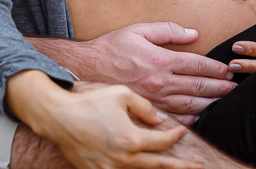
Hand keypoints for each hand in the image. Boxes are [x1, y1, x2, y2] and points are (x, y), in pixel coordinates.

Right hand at [8, 72, 200, 168]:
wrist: (57, 116)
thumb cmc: (89, 101)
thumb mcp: (121, 94)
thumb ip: (145, 107)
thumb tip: (161, 120)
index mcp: (131, 140)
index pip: (163, 142)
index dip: (175, 136)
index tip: (182, 131)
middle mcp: (122, 159)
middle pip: (159, 166)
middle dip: (180, 167)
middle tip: (199, 168)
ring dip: (158, 168)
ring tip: (174, 167)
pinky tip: (143, 165)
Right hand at [79, 23, 237, 122]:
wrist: (86, 68)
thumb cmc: (111, 47)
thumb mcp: (138, 30)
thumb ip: (168, 30)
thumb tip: (193, 33)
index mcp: (161, 60)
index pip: (198, 65)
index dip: (216, 68)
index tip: (228, 69)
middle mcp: (160, 81)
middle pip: (199, 86)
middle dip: (220, 87)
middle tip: (235, 87)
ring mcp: (154, 99)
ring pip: (191, 104)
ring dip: (211, 103)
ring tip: (225, 101)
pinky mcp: (147, 110)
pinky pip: (174, 118)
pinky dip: (190, 118)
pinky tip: (200, 116)